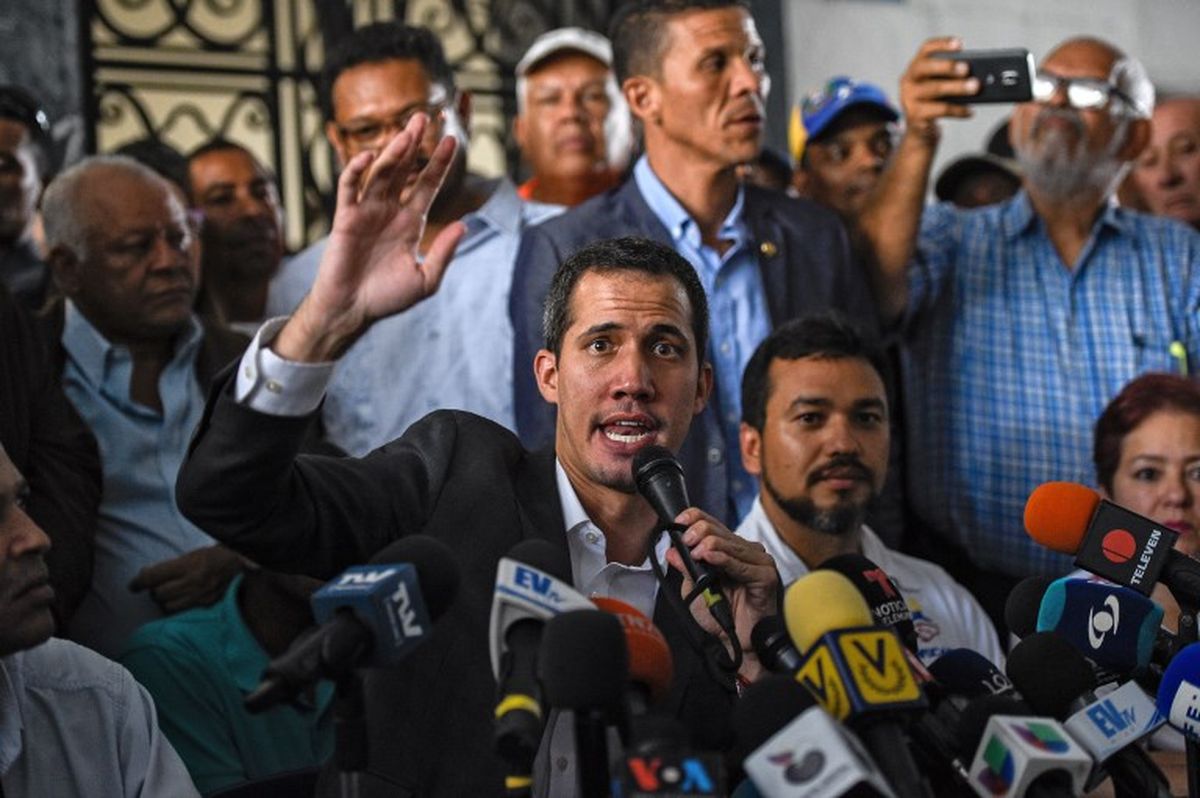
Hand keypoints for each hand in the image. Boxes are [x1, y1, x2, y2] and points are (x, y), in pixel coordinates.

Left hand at [129, 545, 246, 613]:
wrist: (241, 562)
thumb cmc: (214, 555)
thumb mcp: (191, 555)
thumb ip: (171, 566)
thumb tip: (146, 574)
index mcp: (188, 565)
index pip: (153, 577)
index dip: (139, 582)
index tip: (133, 585)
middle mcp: (194, 581)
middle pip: (159, 594)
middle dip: (154, 590)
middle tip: (156, 585)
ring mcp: (202, 595)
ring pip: (169, 606)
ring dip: (165, 600)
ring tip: (169, 593)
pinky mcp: (208, 603)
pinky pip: (183, 610)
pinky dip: (178, 606)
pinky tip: (180, 599)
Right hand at [277, 114, 466, 361]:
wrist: (353, 310)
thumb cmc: (387, 297)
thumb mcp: (425, 279)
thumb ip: (443, 252)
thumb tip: (464, 225)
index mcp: (410, 222)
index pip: (427, 185)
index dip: (439, 164)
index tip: (451, 140)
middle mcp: (389, 211)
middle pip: (404, 170)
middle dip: (413, 144)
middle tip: (423, 117)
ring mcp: (366, 212)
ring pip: (380, 173)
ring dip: (392, 152)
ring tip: (406, 132)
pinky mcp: (345, 218)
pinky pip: (350, 188)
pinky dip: (356, 171)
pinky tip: (369, 157)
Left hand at [665, 508, 778, 680]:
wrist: (735, 642)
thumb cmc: (719, 615)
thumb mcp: (694, 589)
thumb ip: (686, 569)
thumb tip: (672, 551)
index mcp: (728, 549)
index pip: (712, 523)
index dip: (694, 518)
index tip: (678, 522)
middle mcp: (745, 551)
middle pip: (720, 530)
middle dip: (700, 532)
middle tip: (686, 540)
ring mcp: (758, 562)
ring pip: (731, 545)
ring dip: (711, 544)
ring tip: (696, 550)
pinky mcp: (767, 576)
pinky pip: (743, 565)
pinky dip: (725, 560)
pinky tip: (711, 557)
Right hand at [898, 37, 979, 145]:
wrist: (920, 129)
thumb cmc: (935, 101)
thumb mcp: (941, 84)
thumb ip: (953, 76)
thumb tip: (979, 74)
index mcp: (916, 67)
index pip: (926, 49)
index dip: (942, 44)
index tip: (960, 44)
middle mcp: (909, 80)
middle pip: (925, 67)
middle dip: (947, 66)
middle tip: (966, 68)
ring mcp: (909, 98)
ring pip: (935, 89)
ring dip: (957, 87)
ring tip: (975, 87)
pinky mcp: (915, 116)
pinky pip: (940, 110)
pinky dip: (958, 110)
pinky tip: (970, 111)